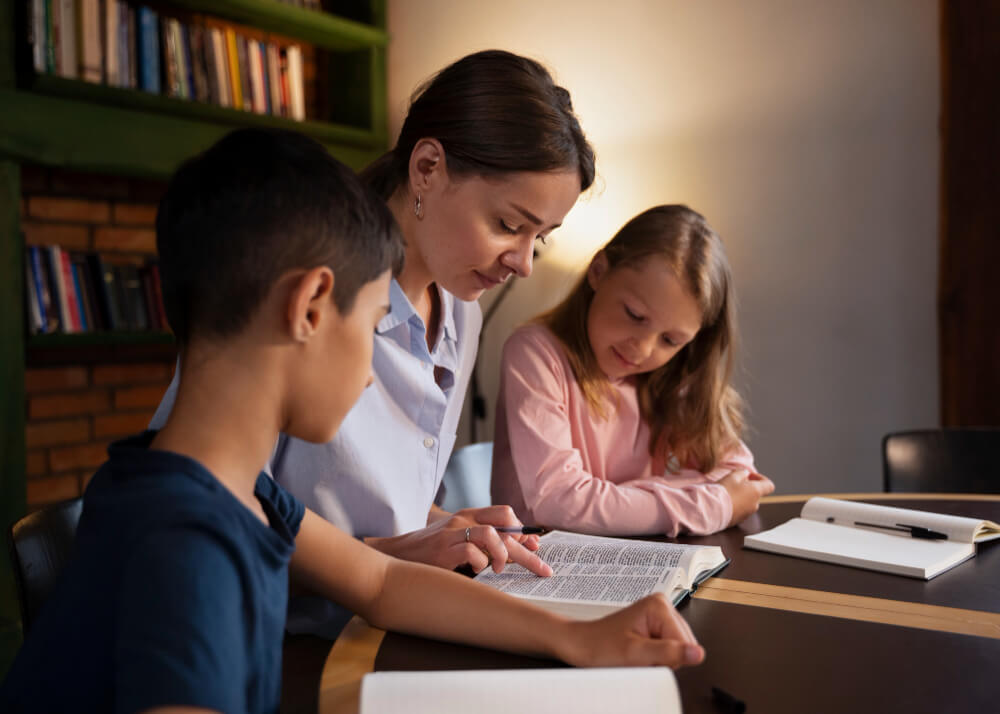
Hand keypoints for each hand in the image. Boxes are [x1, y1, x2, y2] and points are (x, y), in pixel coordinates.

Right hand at [365, 505, 552, 576]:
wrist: (396, 554)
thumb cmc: (430, 551)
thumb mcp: (458, 540)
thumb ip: (485, 542)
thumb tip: (521, 546)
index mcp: (469, 516)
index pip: (505, 513)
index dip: (523, 531)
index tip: (535, 547)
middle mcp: (463, 520)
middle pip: (506, 529)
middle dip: (528, 553)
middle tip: (544, 571)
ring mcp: (453, 533)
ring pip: (493, 535)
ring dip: (503, 556)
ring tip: (500, 570)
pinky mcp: (443, 549)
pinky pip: (472, 552)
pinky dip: (480, 564)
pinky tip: (477, 571)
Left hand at [558, 594, 704, 667]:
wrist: (581, 644)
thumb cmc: (600, 646)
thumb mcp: (635, 654)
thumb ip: (668, 653)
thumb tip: (698, 654)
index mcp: (659, 606)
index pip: (685, 643)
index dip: (667, 659)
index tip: (644, 658)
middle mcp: (662, 606)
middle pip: (683, 645)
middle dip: (664, 658)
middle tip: (639, 656)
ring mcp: (659, 616)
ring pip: (677, 648)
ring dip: (659, 658)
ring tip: (637, 654)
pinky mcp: (656, 625)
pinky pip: (668, 648)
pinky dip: (655, 656)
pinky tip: (639, 653)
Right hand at [720, 468, 774, 526]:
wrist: (712, 510)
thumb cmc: (724, 491)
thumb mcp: (732, 476)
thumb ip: (742, 472)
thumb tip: (745, 474)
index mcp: (756, 492)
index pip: (769, 485)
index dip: (761, 478)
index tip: (749, 476)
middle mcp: (755, 504)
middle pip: (756, 494)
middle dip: (747, 487)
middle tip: (734, 482)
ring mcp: (747, 514)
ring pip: (748, 502)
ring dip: (741, 496)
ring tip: (727, 492)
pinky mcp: (739, 520)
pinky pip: (740, 510)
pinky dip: (735, 505)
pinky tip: (724, 502)